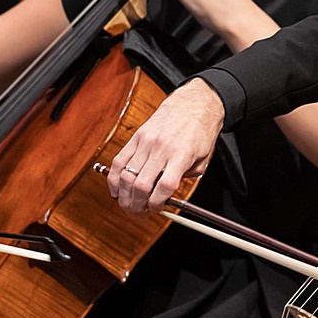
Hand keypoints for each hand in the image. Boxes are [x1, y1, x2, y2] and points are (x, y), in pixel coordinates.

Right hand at [108, 79, 223, 211]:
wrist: (193, 104)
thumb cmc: (200, 132)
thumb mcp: (203, 159)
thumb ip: (186, 177)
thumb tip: (166, 196)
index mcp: (181, 155)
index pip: (164, 186)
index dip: (157, 203)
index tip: (156, 209)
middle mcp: (161, 149)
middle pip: (141, 185)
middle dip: (137, 204)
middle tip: (139, 212)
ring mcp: (146, 143)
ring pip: (126, 176)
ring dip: (124, 196)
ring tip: (127, 205)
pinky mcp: (136, 138)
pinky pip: (119, 161)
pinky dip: (114, 179)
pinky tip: (115, 189)